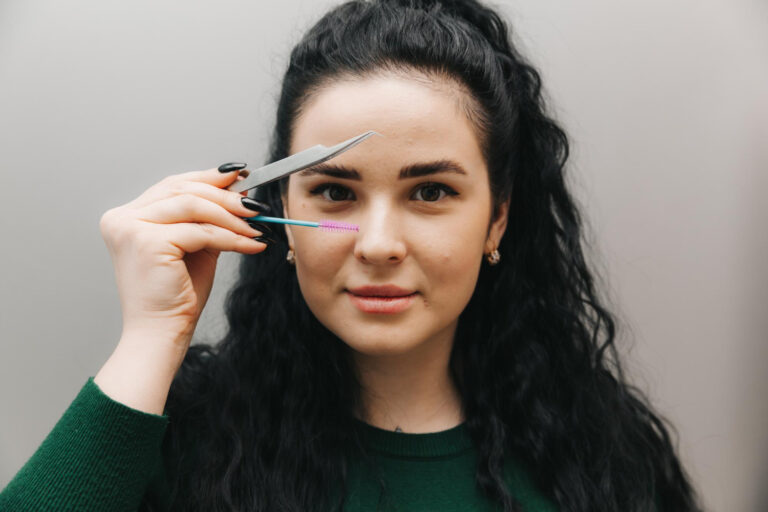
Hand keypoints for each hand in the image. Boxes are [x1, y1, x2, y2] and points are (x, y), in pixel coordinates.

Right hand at [99, 164, 267, 349]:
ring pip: (193, 205)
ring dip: (231, 216)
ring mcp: (130, 228)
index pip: (173, 184)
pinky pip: (200, 231)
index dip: (209, 178)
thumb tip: (238, 190)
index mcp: (128, 216)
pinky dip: (231, 237)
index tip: (241, 176)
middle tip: (256, 206)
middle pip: (182, 189)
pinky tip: (251, 245)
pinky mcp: (147, 242)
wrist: (160, 334)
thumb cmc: (175, 295)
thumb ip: (210, 218)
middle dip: (225, 196)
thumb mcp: (195, 246)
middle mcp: (122, 218)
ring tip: (257, 226)